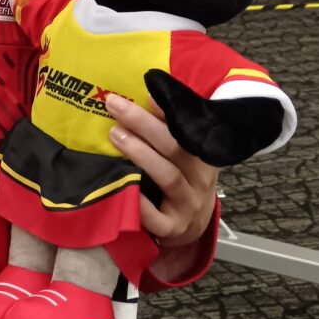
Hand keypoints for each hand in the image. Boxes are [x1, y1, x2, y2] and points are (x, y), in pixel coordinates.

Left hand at [105, 91, 217, 247]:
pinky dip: (141, 204)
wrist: (191, 225)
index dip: (169, 110)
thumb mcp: (183, 154)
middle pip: (175, 147)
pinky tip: (124, 186)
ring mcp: (188, 204)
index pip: (189, 128)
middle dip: (144, 124)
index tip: (148, 91)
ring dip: (140, 154)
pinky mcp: (173, 228)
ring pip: (168, 176)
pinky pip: (157, 218)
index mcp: (203, 155)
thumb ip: (169, 128)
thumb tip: (148, 93)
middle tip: (116, 105)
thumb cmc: (182, 180)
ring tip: (115, 134)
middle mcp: (200, 178)